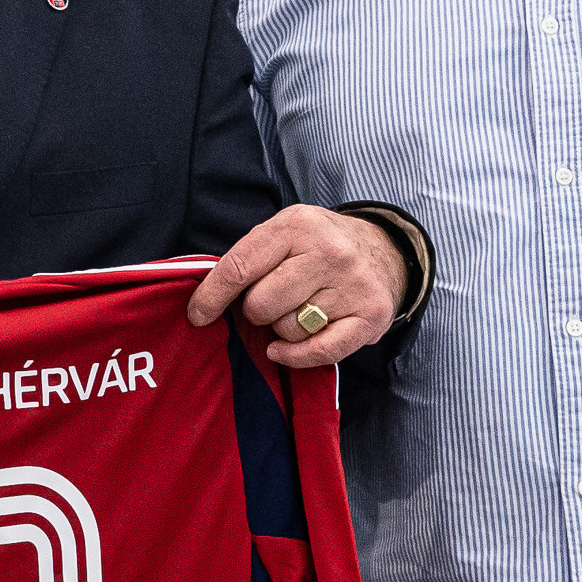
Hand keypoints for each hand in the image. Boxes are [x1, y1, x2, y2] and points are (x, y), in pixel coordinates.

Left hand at [185, 204, 406, 367]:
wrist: (384, 249)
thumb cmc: (319, 244)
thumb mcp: (284, 231)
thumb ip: (249, 258)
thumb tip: (205, 303)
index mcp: (298, 226)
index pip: (239, 267)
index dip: (211, 297)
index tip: (197, 315)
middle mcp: (330, 253)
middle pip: (261, 305)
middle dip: (257, 310)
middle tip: (273, 299)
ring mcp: (353, 285)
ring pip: (288, 329)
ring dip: (283, 328)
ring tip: (298, 309)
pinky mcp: (371, 316)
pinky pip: (319, 352)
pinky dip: (295, 356)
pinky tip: (283, 348)